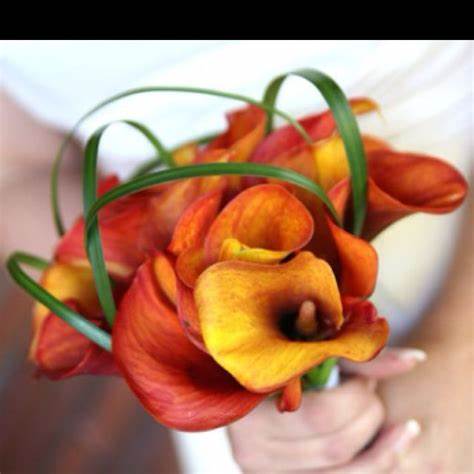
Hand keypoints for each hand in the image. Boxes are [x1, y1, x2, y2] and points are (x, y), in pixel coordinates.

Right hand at [228, 348, 424, 472]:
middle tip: (370, 394)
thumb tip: (417, 360)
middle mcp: (251, 449)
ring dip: (377, 446)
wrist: (238, 385)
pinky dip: (368, 465)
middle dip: (368, 417)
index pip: (324, 415)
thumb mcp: (311, 352)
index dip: (357, 396)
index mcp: (252, 407)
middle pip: (337, 447)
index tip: (363, 378)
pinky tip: (385, 445)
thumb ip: (361, 357)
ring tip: (379, 415)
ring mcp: (263, 471)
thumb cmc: (278, 359)